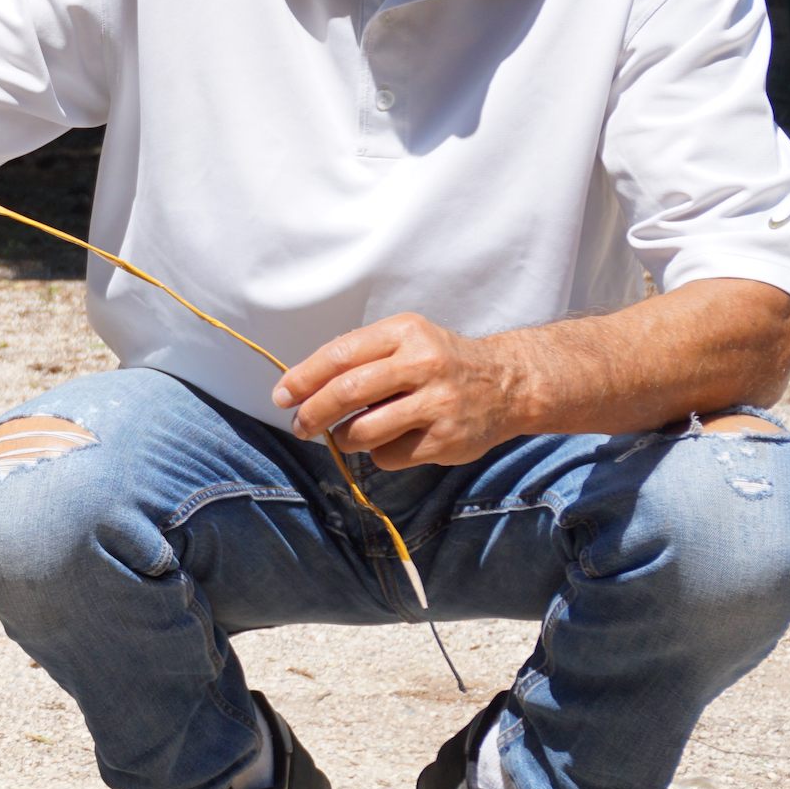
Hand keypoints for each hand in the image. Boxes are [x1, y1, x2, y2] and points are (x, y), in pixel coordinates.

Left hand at [272, 312, 521, 468]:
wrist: (508, 383)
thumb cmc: (439, 361)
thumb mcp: (406, 340)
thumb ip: (360, 356)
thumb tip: (301, 386)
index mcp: (405, 332)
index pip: (339, 355)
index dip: (303, 378)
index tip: (281, 395)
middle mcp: (422, 364)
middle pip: (346, 393)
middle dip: (312, 413)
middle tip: (299, 425)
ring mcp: (437, 404)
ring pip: (363, 431)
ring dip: (342, 438)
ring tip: (344, 435)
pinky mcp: (446, 440)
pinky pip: (389, 456)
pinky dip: (379, 454)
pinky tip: (392, 441)